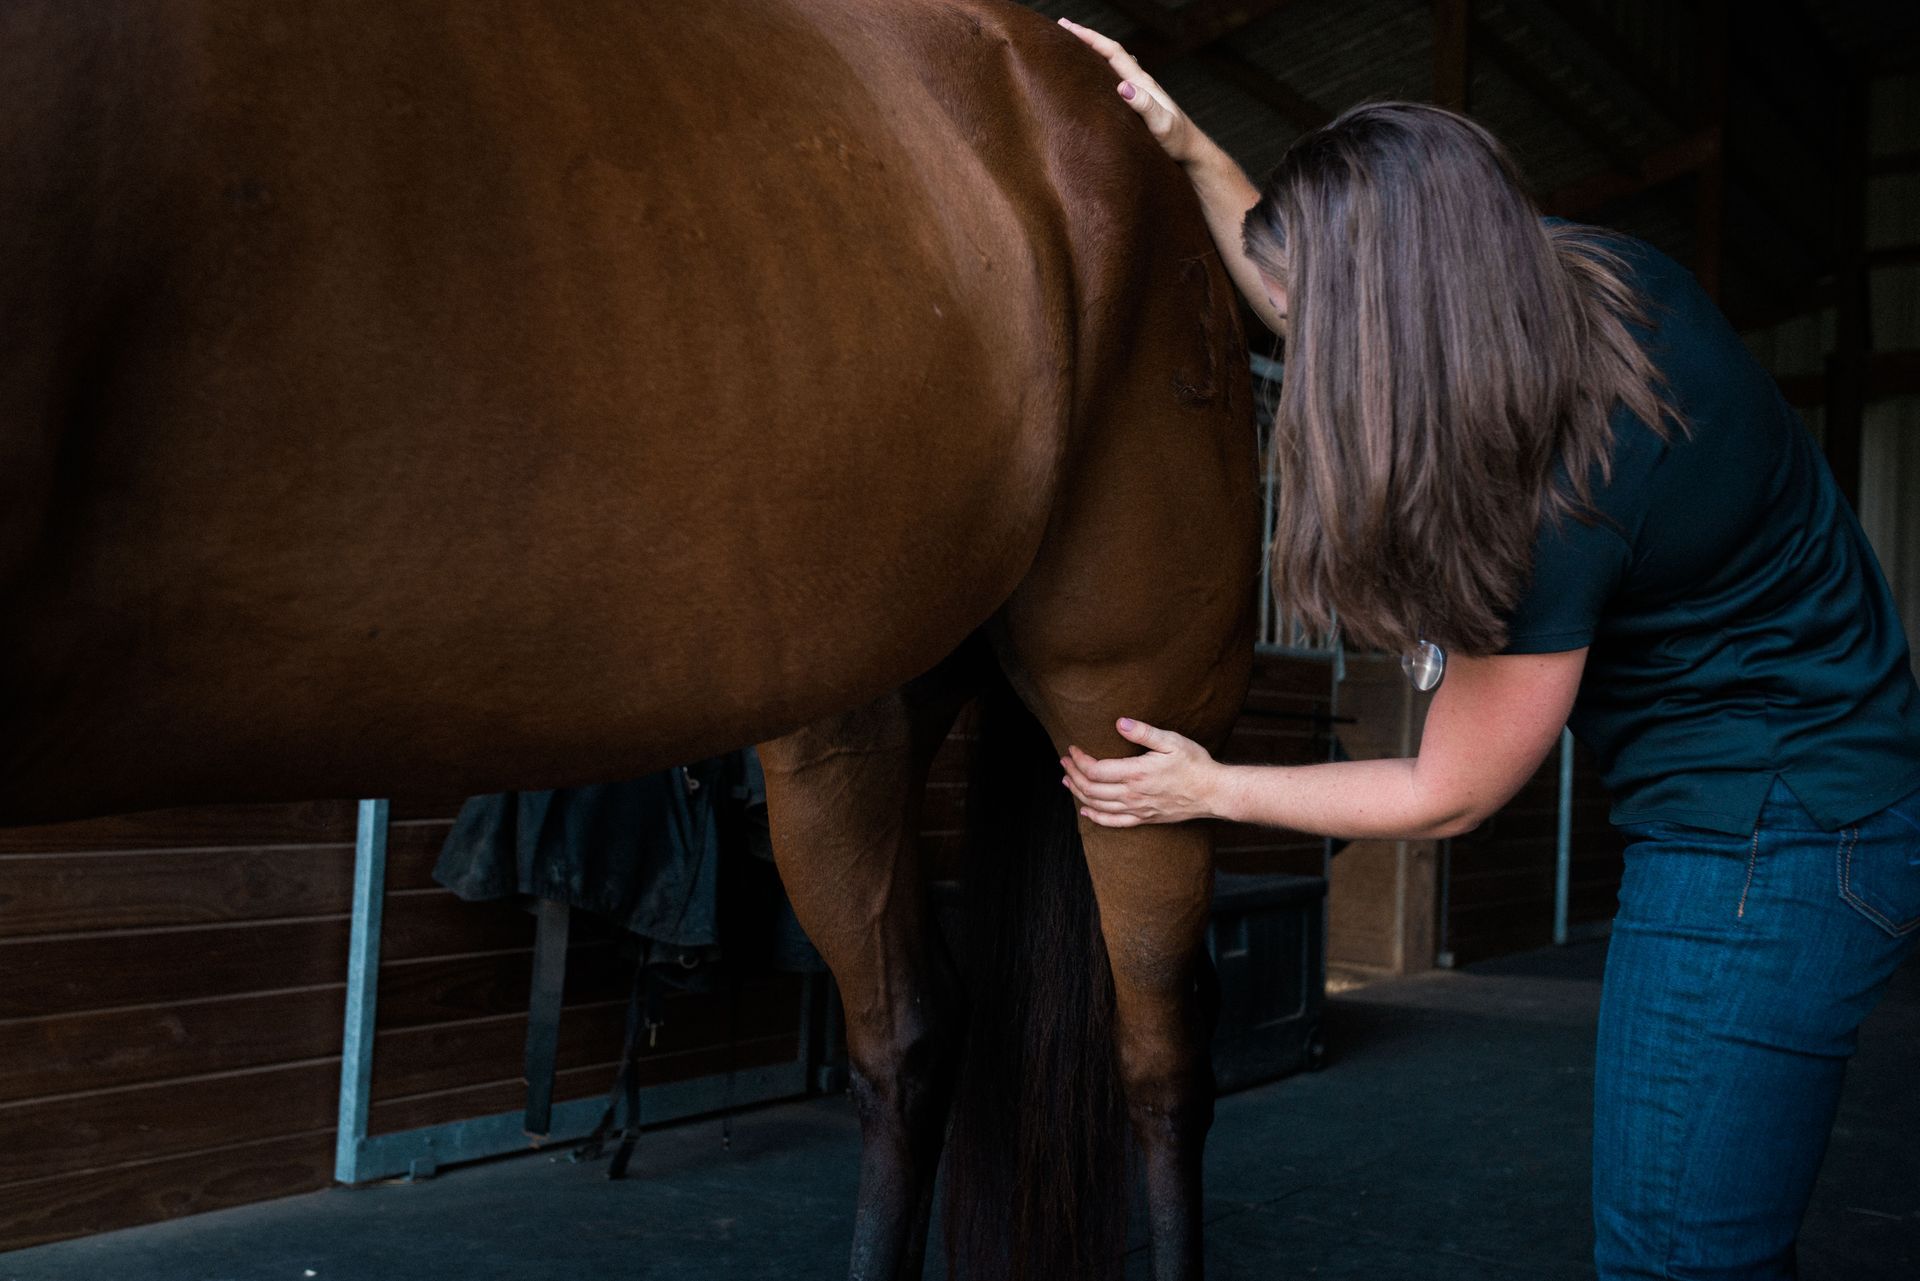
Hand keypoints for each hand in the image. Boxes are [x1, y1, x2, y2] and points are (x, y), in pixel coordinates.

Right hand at [1058, 18, 1202, 164]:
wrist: (1191, 151)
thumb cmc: (1178, 141)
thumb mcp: (1162, 124)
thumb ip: (1145, 105)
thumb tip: (1122, 87)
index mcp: (1142, 82)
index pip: (1112, 52)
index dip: (1090, 38)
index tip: (1068, 28)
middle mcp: (1138, 83)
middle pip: (1108, 54)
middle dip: (1085, 40)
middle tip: (1061, 29)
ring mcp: (1137, 93)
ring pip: (1108, 67)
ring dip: (1089, 56)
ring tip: (1068, 50)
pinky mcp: (1134, 105)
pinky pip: (1110, 83)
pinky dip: (1095, 74)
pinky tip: (1087, 80)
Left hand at [1061, 718, 1220, 827]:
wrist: (1213, 793)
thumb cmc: (1194, 764)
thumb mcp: (1171, 741)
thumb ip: (1143, 732)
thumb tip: (1120, 723)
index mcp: (1136, 773)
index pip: (1095, 770)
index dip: (1079, 760)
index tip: (1072, 749)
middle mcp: (1133, 794)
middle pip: (1091, 789)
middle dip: (1072, 775)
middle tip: (1064, 762)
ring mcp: (1137, 809)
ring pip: (1098, 805)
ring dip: (1078, 793)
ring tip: (1067, 781)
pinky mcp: (1144, 819)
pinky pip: (1114, 822)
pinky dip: (1096, 817)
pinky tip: (1086, 811)